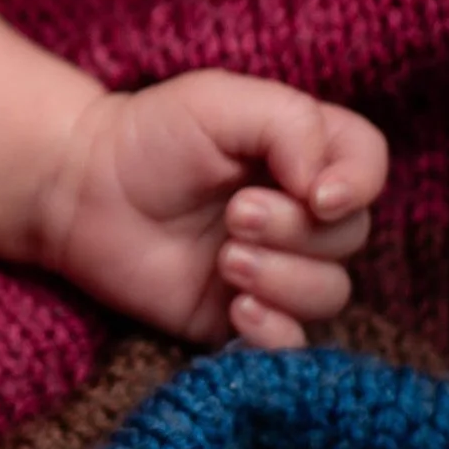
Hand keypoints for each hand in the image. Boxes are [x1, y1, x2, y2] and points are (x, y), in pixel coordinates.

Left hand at [38, 73, 383, 348]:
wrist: (79, 188)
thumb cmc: (148, 136)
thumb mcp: (221, 102)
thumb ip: (292, 126)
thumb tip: (329, 189)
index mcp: (303, 154)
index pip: (369, 167)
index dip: (358, 184)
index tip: (317, 195)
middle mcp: (300, 215)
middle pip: (351, 237)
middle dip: (297, 231)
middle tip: (235, 215)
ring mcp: (275, 269)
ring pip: (329, 294)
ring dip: (283, 279)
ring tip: (224, 257)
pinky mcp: (241, 316)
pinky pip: (292, 346)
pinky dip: (275, 333)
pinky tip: (237, 308)